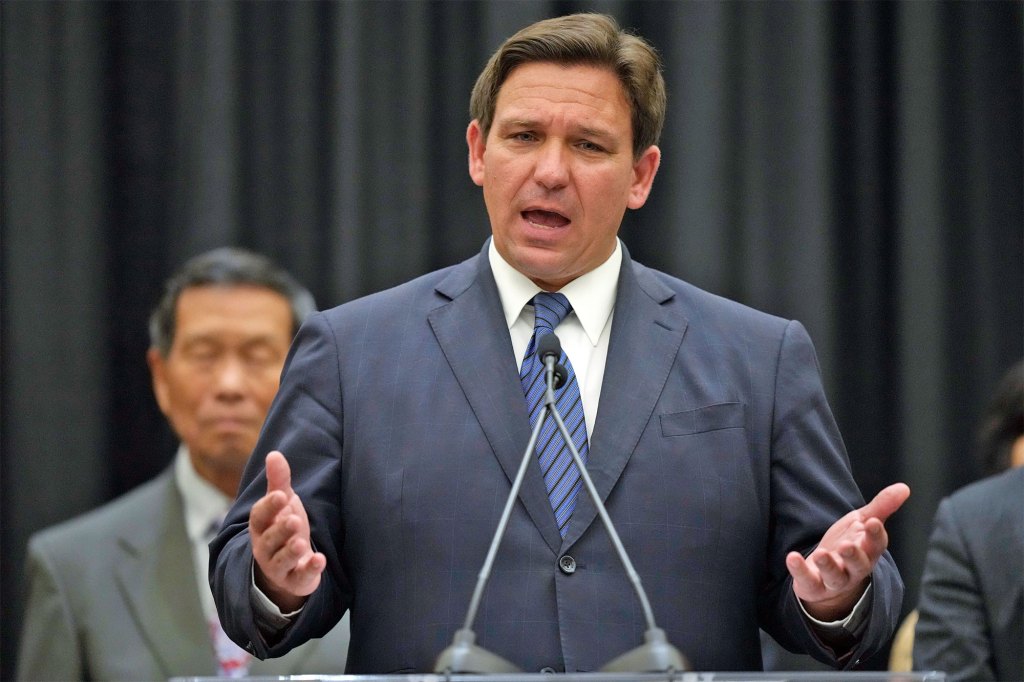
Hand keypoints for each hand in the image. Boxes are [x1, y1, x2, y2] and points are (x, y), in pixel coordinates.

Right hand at [249, 450, 325, 611]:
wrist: (286, 565)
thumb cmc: (282, 527)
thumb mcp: (282, 503)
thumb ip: (279, 481)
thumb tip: (273, 453)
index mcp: (261, 526)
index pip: (259, 516)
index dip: (269, 506)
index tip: (281, 495)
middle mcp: (265, 548)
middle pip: (270, 539)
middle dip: (281, 530)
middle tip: (294, 519)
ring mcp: (278, 566)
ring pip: (281, 561)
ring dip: (291, 552)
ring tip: (301, 542)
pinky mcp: (294, 580)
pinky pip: (299, 577)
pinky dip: (309, 569)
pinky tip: (320, 560)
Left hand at [786, 482, 910, 620]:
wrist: (828, 578)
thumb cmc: (850, 544)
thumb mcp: (862, 523)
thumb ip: (881, 507)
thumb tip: (904, 487)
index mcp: (868, 551)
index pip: (876, 545)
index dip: (876, 535)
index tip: (872, 522)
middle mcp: (854, 568)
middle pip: (858, 565)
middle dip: (853, 556)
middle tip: (846, 546)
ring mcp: (834, 580)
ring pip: (835, 576)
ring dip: (828, 566)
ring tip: (820, 554)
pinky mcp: (813, 585)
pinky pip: (808, 581)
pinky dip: (800, 571)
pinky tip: (792, 558)